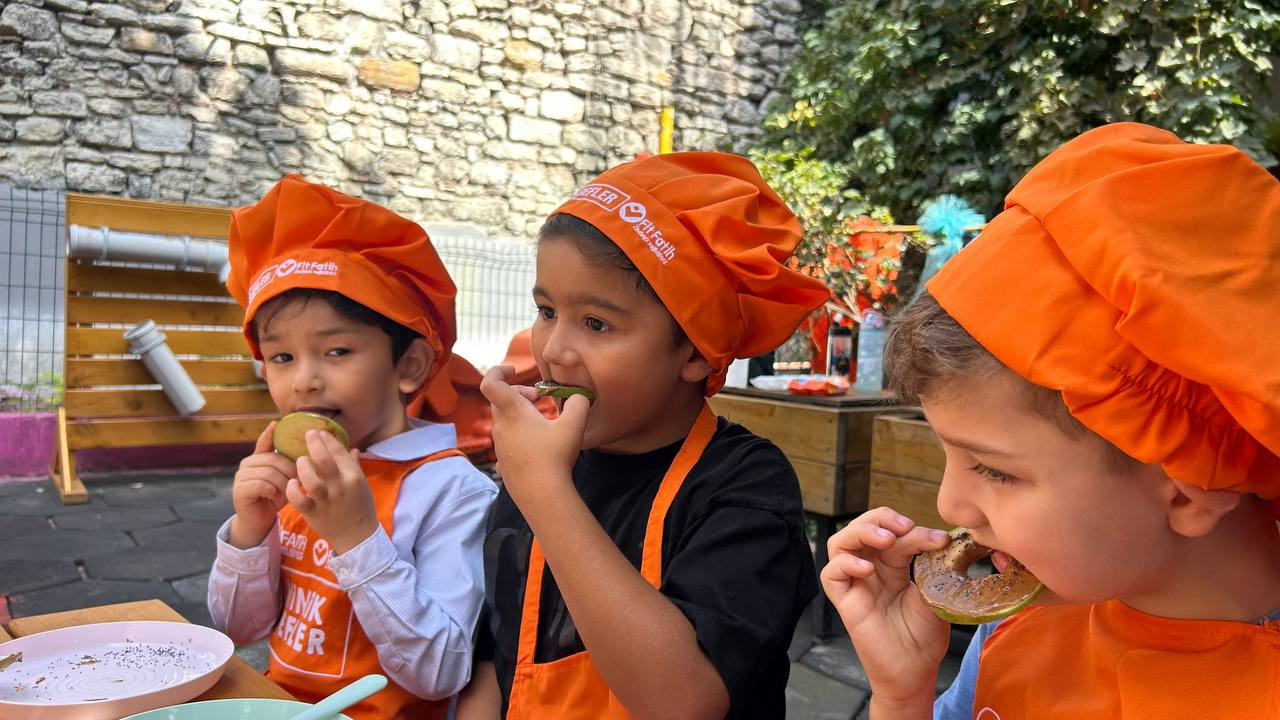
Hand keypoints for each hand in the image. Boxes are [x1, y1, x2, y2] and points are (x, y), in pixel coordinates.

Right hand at [229, 422, 294, 548]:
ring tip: (285, 492)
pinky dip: (272, 491)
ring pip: (268, 473)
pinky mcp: (239, 489)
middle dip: (289, 471)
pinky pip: (261, 485)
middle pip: (273, 459)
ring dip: (282, 484)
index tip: (276, 423)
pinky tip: (274, 497)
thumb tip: (307, 452)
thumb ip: (289, 465)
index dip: (269, 433)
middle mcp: (248, 464)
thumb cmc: (276, 497)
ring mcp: (241, 476)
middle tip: (295, 483)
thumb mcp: (285, 479)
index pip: (264, 442)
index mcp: (259, 458)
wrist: (260, 520)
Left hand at [285, 429, 379, 554]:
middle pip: (324, 460)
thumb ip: (354, 466)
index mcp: (353, 477)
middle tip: (307, 435)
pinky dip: (292, 490)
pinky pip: (298, 499)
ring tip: (299, 460)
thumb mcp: (362, 484)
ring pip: (310, 479)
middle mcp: (340, 487)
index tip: (320, 432)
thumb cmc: (360, 506)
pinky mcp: (313, 513)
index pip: (339, 452)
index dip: (328, 440)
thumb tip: (351, 448)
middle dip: (314, 444)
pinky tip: (291, 483)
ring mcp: (325, 500)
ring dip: (302, 467)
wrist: (357, 535)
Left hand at [479, 365, 587, 510]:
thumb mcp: (574, 425)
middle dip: (519, 393)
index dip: (498, 371)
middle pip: (500, 399)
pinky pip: (508, 438)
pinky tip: (537, 444)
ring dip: (519, 414)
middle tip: (538, 398)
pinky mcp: (503, 461)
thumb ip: (579, 403)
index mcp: (513, 412)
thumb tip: (579, 396)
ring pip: (504, 419)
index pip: (490, 383)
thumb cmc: (555, 457)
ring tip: (541, 422)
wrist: (542, 495)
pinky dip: (519, 433)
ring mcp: (500, 445)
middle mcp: (501, 426)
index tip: (514, 370)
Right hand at [820, 507, 951, 704]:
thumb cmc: (924, 637)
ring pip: (840, 543)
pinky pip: (831, 574)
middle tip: (904, 526)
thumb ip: (932, 567)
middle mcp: (870, 570)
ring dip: (861, 532)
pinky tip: (867, 569)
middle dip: (880, 518)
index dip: (913, 529)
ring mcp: (855, 585)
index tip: (940, 539)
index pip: (893, 533)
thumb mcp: (934, 594)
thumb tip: (943, 539)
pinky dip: (846, 564)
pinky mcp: (844, 602)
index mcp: (891, 566)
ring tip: (886, 539)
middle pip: (861, 527)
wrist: (915, 672)